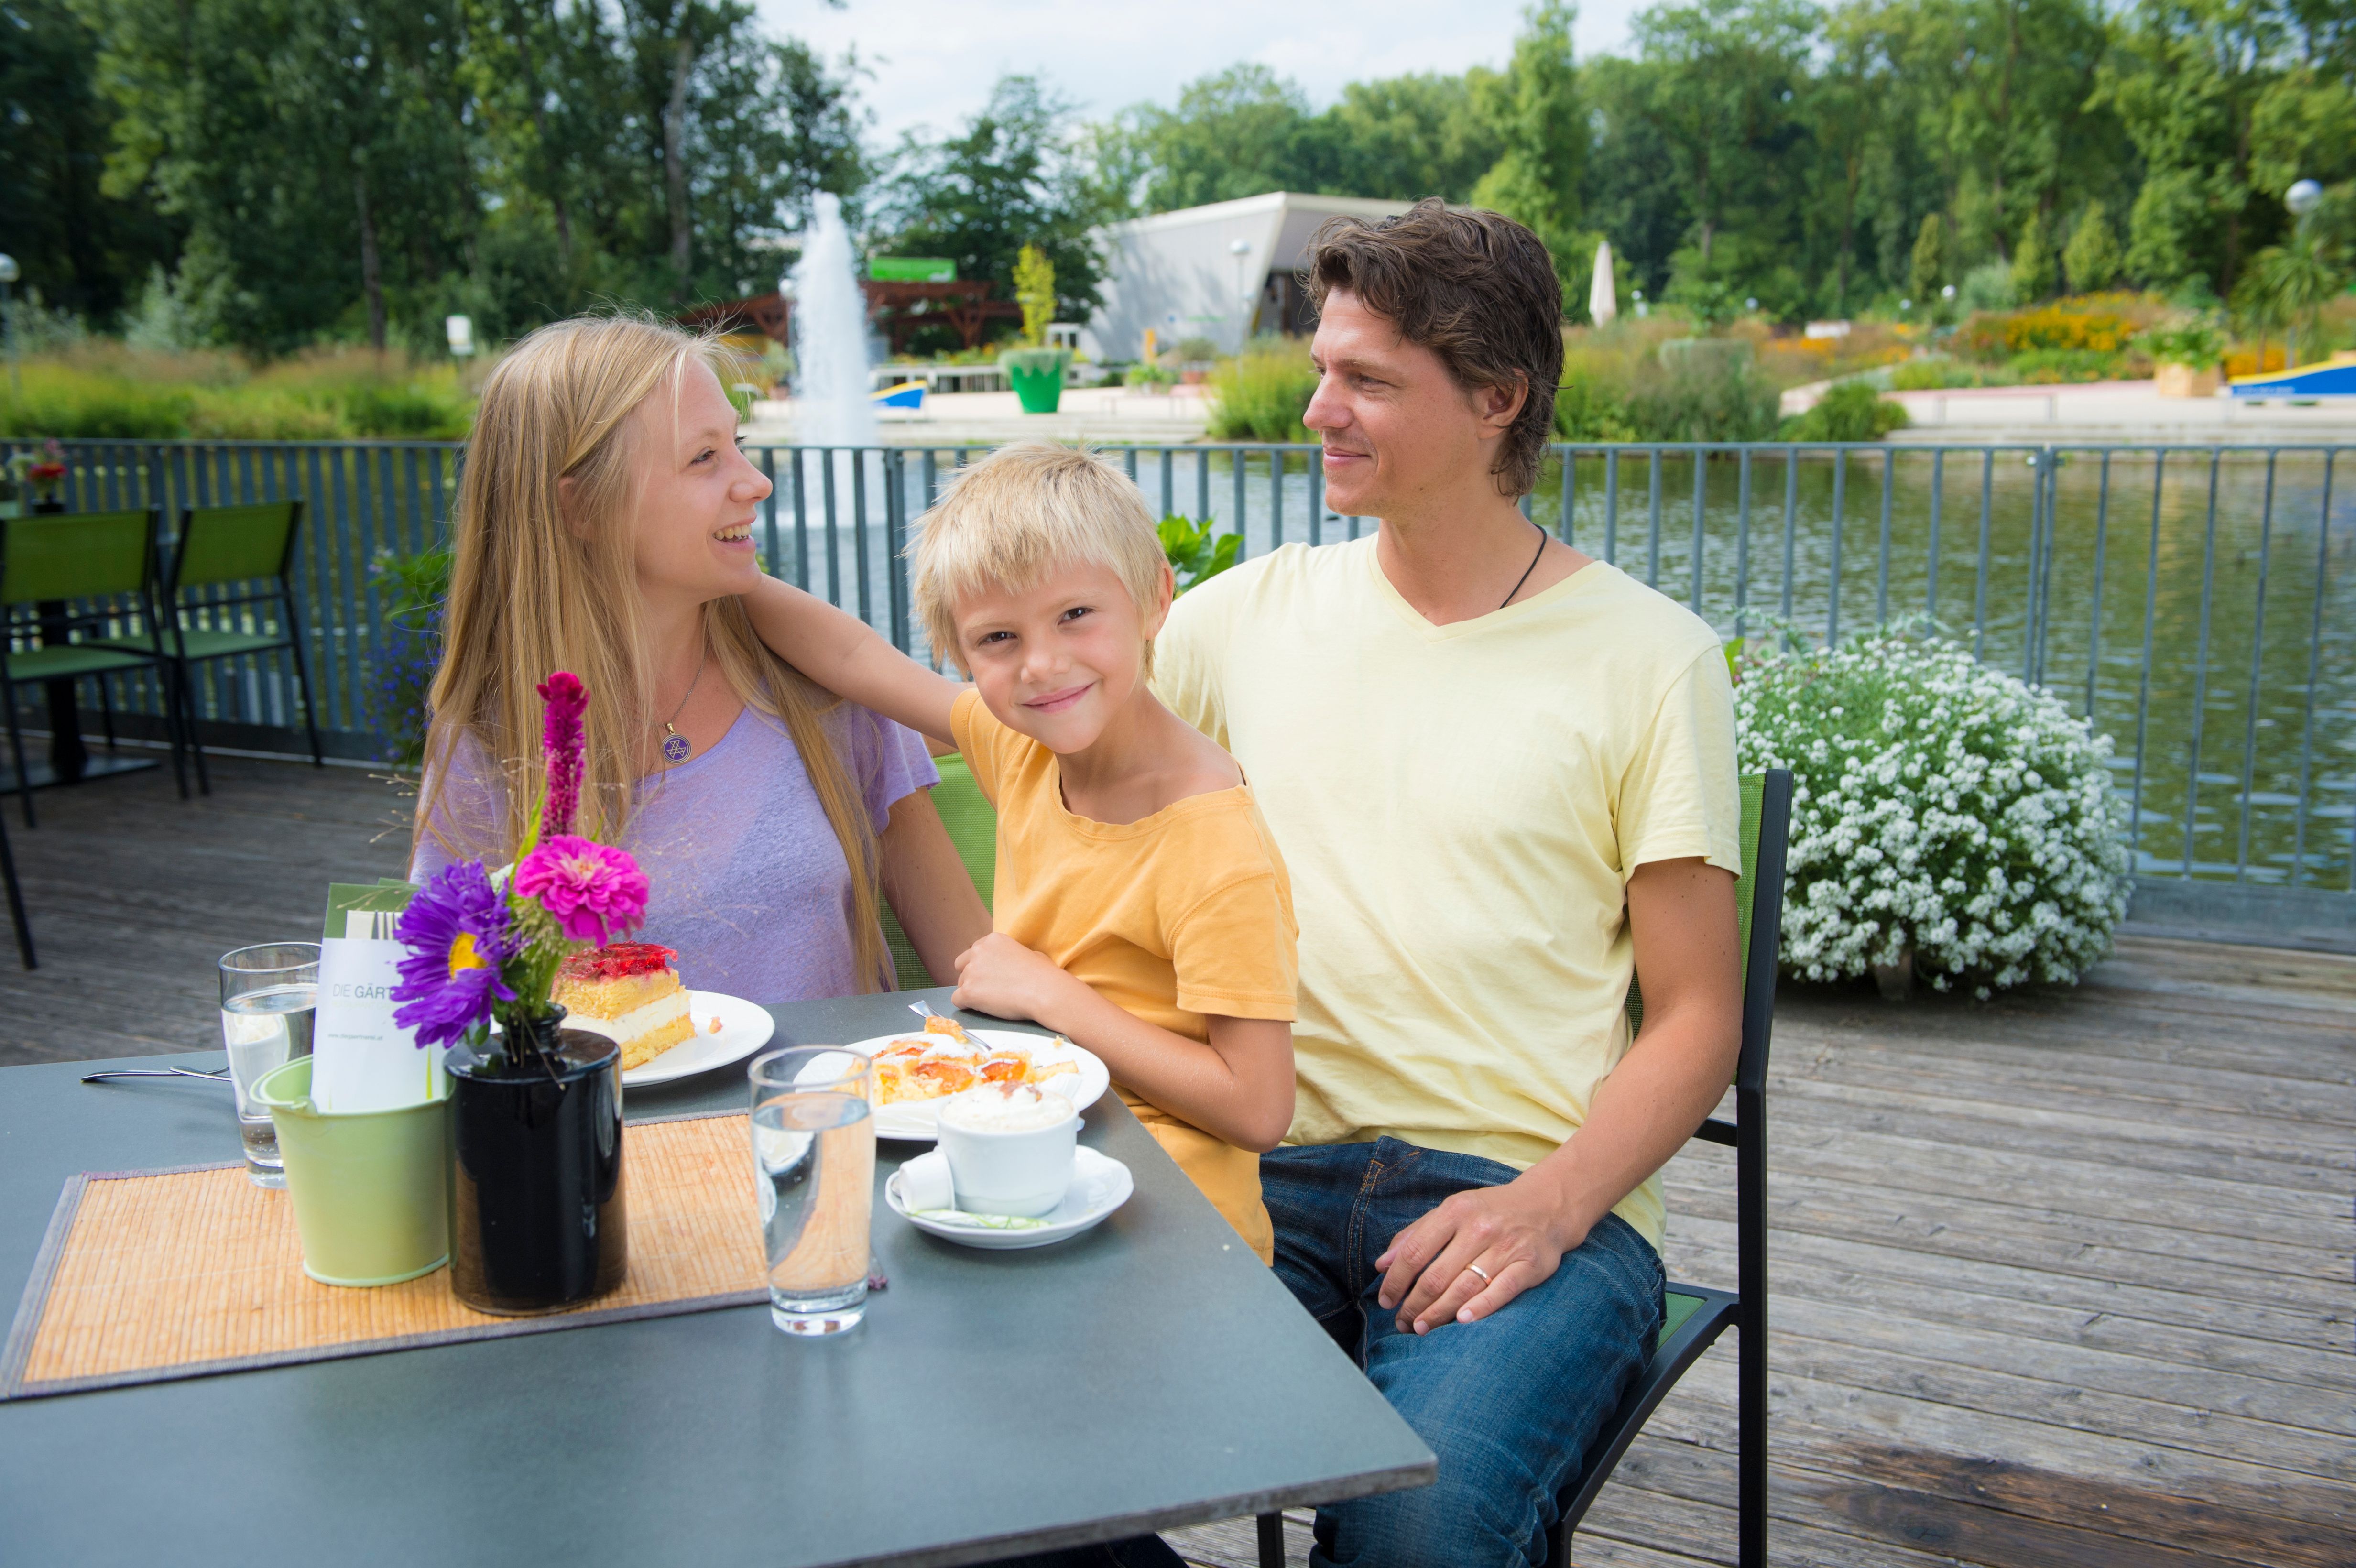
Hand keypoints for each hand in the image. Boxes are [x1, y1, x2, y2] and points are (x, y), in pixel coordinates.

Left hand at [951, 933, 1084, 1029]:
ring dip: (972, 991)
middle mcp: (978, 951)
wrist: (1045, 992)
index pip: (975, 951)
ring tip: (992, 1001)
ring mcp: (971, 971)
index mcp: (993, 940)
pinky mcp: (968, 991)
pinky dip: (967, 1005)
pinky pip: (957, 999)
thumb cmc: (1044, 974)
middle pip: (963, 965)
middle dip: (973, 976)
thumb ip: (1012, 954)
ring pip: (961, 983)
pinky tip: (983, 1008)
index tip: (992, 975)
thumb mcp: (1029, 953)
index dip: (982, 965)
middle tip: (989, 988)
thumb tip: (1013, 963)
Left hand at [1374, 1174, 1585, 1334]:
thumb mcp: (1452, 1211)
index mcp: (1455, 1211)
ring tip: (1421, 1328)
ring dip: (1438, 1313)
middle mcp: (1479, 1228)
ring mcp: (1506, 1247)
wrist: (1547, 1205)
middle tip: (1402, 1322)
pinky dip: (1481, 1308)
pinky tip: (1462, 1321)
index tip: (1385, 1301)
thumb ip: (1416, 1235)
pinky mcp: (1529, 1264)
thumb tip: (1382, 1264)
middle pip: (1436, 1275)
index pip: (1415, 1251)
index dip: (1396, 1280)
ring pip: (1464, 1287)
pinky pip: (1501, 1290)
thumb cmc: (1490, 1212)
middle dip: (1413, 1304)